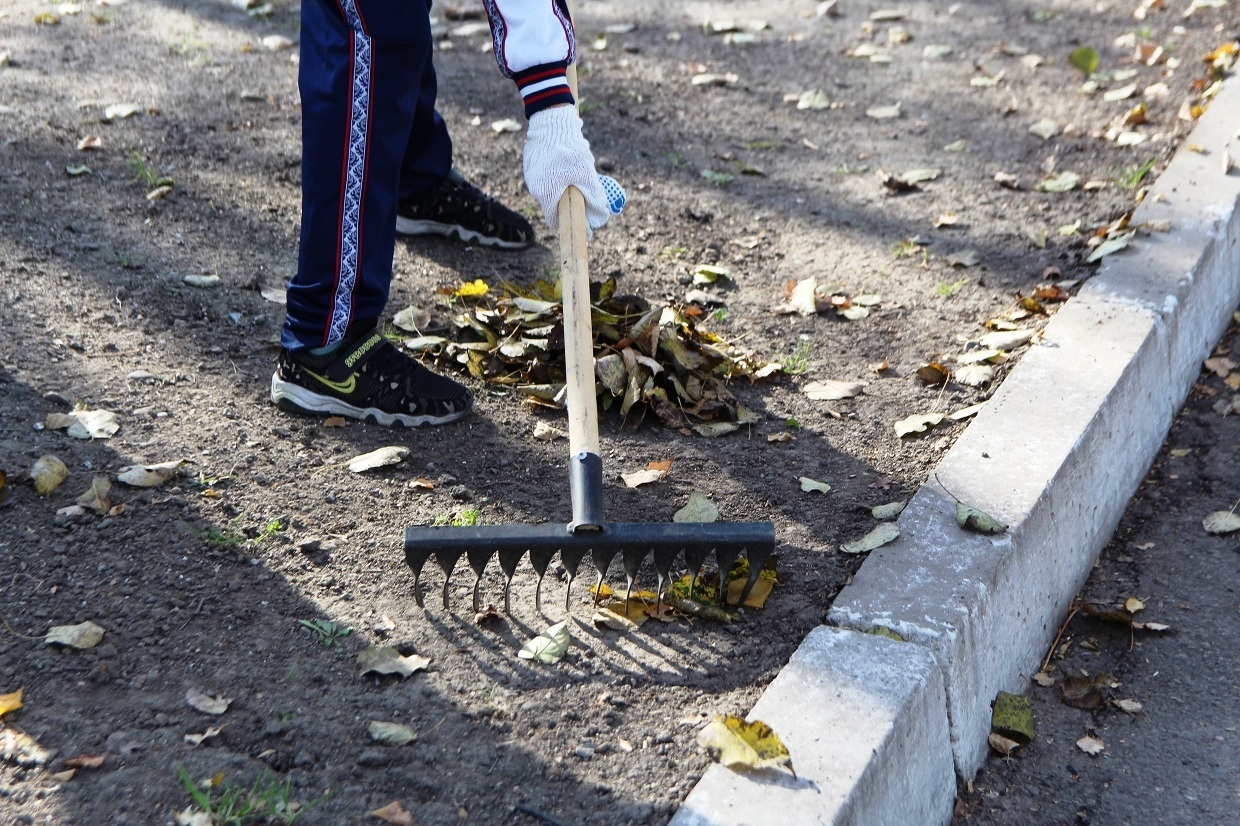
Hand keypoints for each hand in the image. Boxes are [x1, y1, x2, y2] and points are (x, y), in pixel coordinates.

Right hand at [523, 106, 623, 234]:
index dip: (569, 220)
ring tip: (571, 169)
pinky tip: (562, 162)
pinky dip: (555, 175)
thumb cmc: (570, 150)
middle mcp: (534, 188)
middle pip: (553, 205)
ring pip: (549, 190)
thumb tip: (600, 218)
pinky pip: (544, 177)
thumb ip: (594, 198)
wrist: (552, 121)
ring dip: (561, 186)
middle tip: (581, 187)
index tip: (581, 216)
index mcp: (546, 194)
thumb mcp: (587, 174)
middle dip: (568, 200)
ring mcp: (530, 176)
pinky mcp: (530, 165)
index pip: (555, 219)